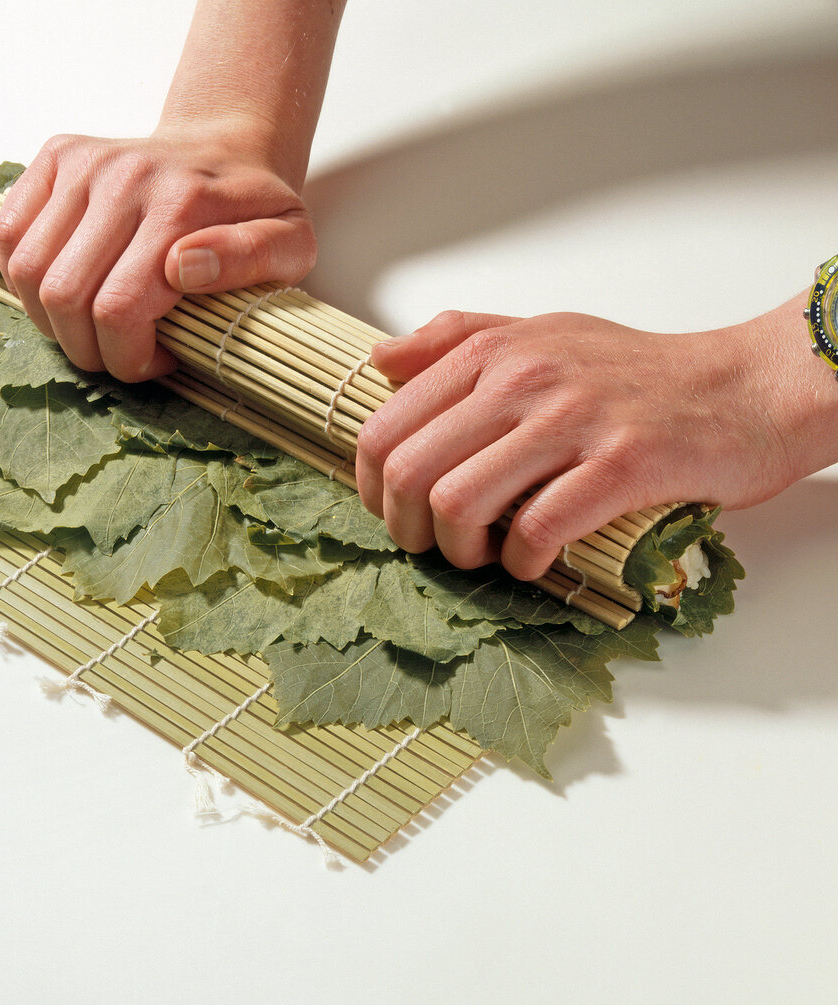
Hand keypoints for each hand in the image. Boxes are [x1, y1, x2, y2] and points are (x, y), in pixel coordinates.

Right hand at [0, 127, 316, 380]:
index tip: (160, 360)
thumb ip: (253, 258)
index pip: (118, 310)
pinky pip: (9, 235)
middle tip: (124, 353)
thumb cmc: (257, 209)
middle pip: (64, 297)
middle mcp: (122, 178)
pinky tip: (68, 292)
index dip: (129, 358)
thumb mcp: (292, 242)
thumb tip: (183, 269)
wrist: (227, 145)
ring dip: (53, 322)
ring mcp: (83, 163)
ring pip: (28, 273)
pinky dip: (25, 280)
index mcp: (179, 206)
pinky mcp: (57, 157)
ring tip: (96, 327)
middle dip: (89, 350)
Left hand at [355, 298, 837, 580]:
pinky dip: (522, 563)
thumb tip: (380, 360)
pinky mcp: (621, 466)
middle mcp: (523, 380)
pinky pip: (536, 530)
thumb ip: (455, 340)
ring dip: (458, 551)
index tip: (391, 510)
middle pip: (408, 472)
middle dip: (404, 528)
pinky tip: (533, 560)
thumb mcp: (540, 331)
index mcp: (492, 352)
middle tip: (432, 544)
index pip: (384, 427)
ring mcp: (572, 422)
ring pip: (459, 504)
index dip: (369, 486)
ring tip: (483, 555)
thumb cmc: (637, 370)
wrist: (744, 387)